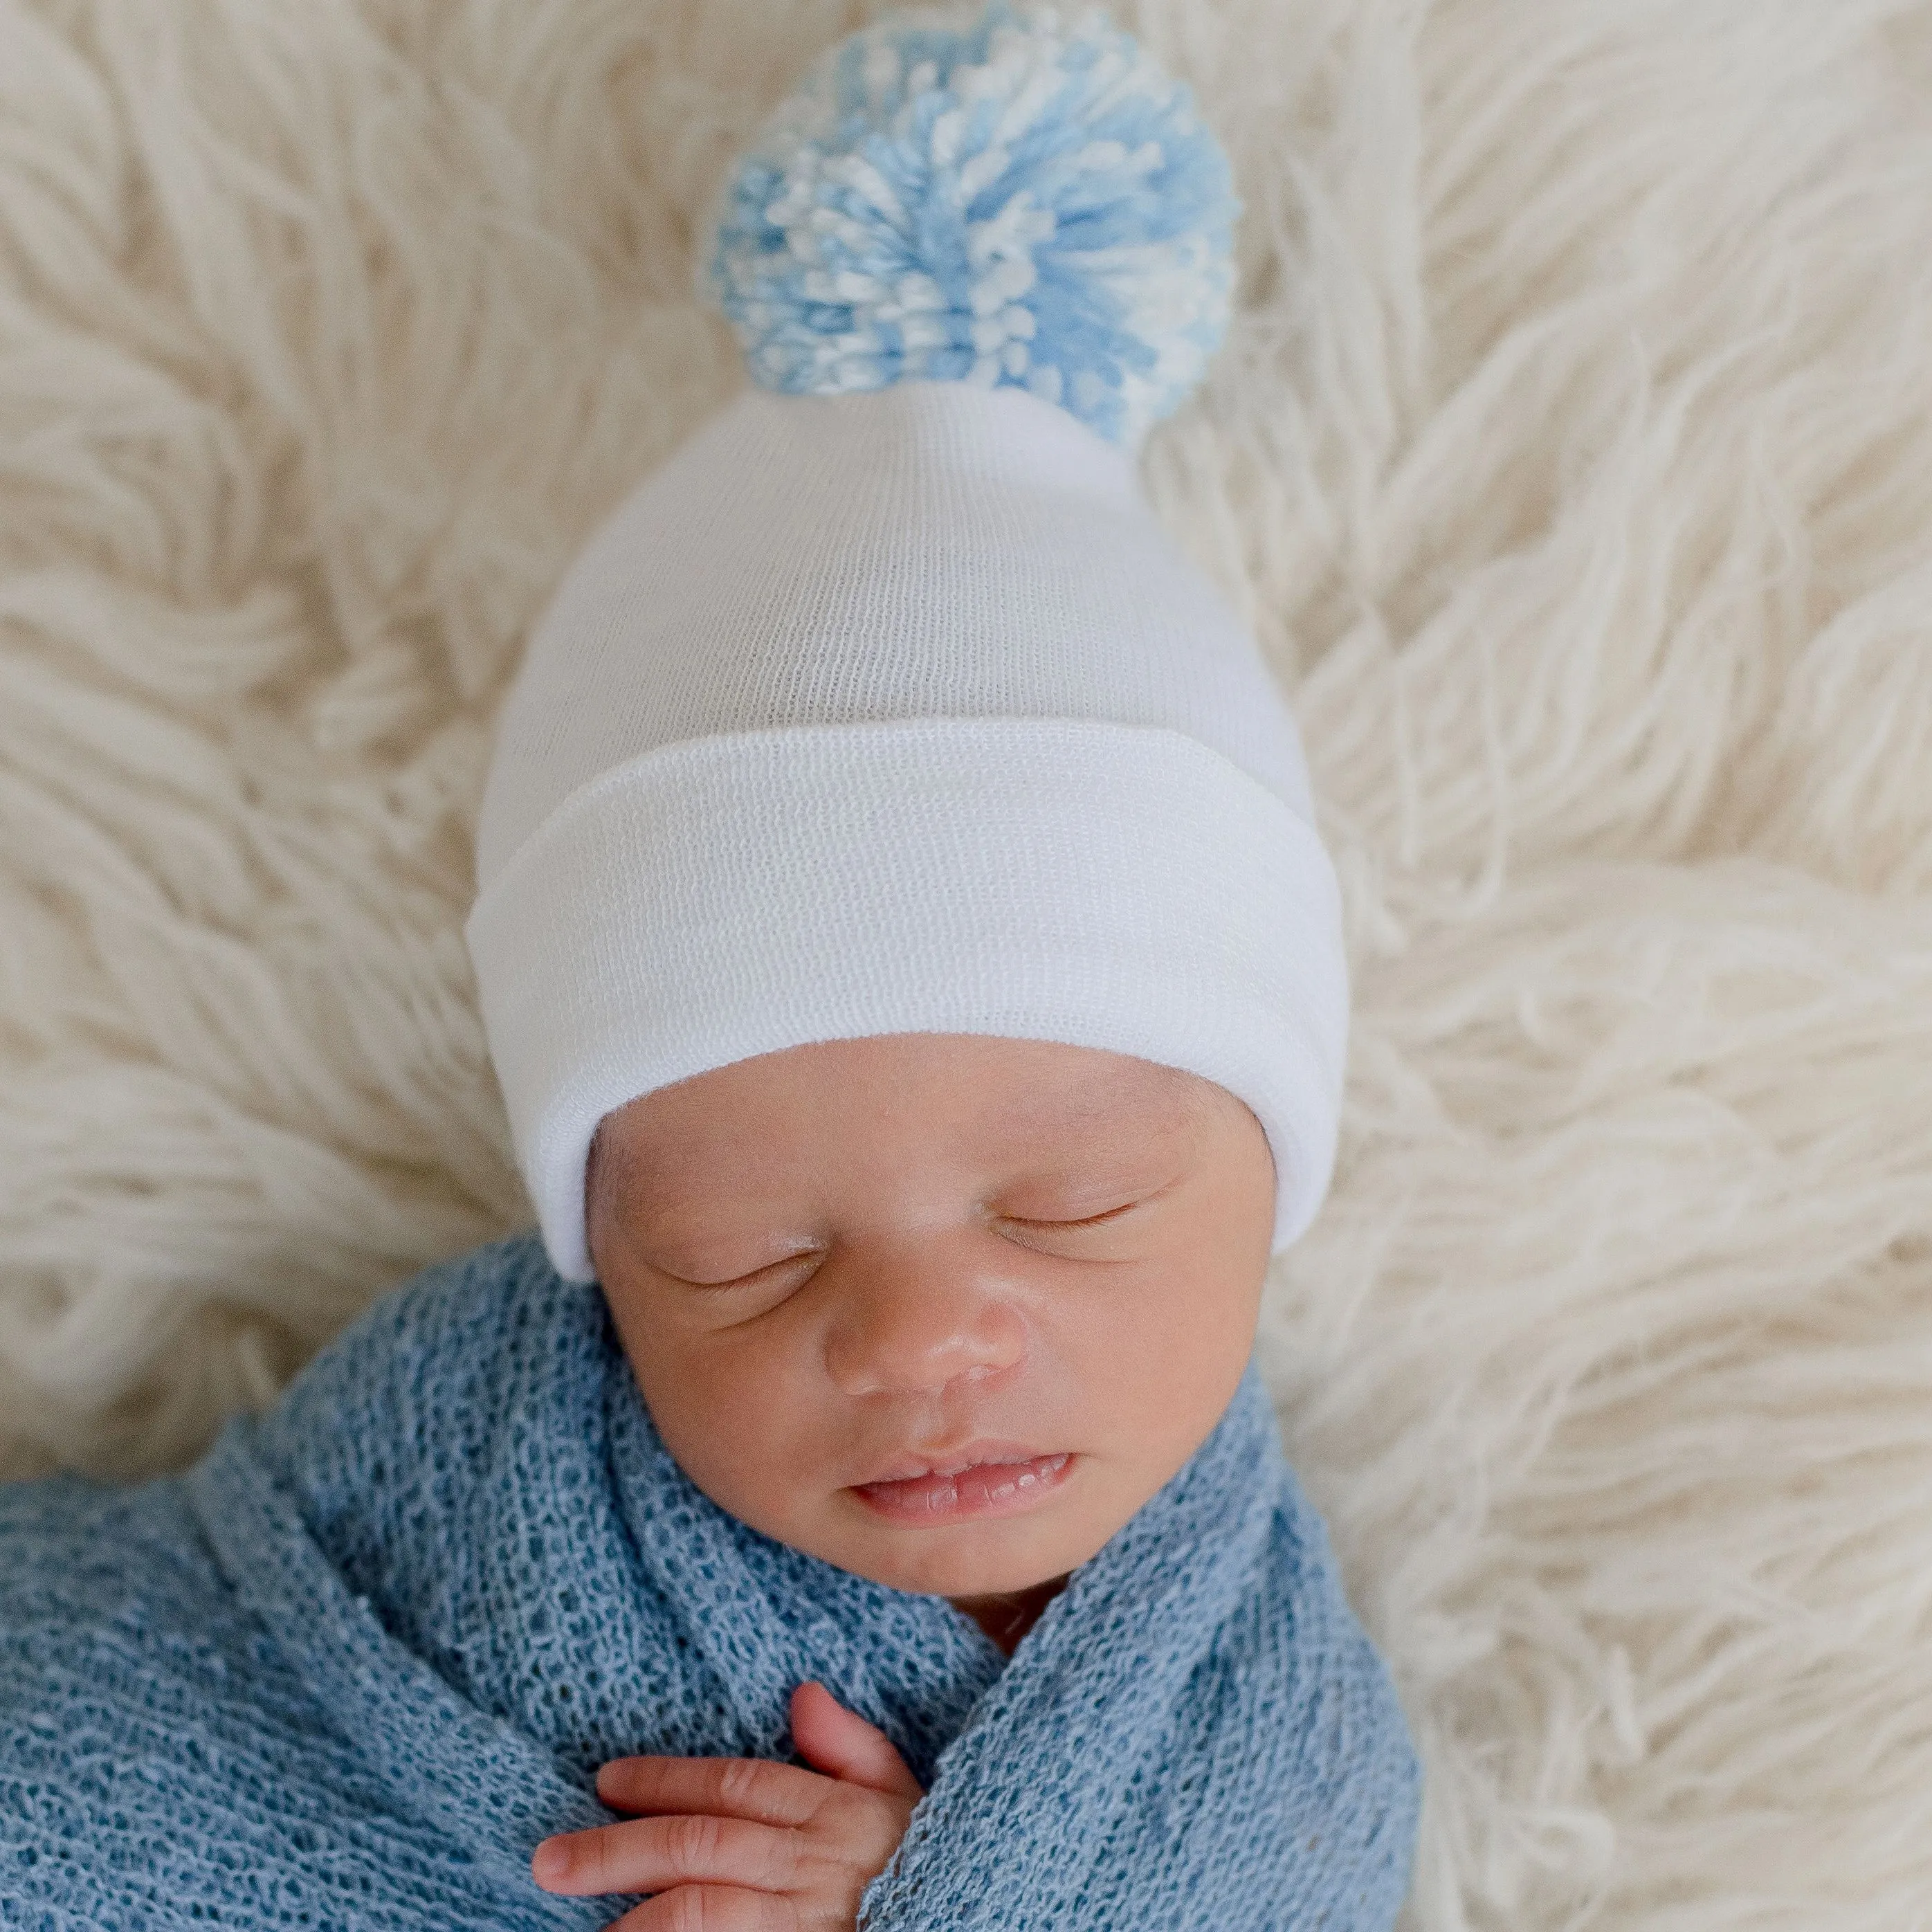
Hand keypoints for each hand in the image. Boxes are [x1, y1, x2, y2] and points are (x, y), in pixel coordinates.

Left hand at [531, 1680, 923, 1928]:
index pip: (734, 1786)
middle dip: (620, 1850)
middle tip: (549, 1861)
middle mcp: (814, 1866)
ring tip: (579, 1924)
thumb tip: (801, 1693)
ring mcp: (807, 1925)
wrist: (984, 1917)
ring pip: (705, 1913)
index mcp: (836, 1813)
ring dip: (636, 1918)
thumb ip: (853, 1747)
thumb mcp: (910, 1797)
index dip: (666, 1780)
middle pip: (702, 1848)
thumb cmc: (935, 1863)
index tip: (605, 1781)